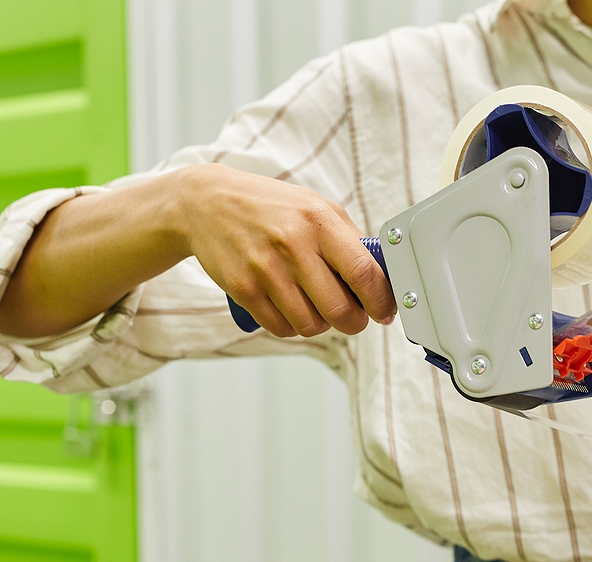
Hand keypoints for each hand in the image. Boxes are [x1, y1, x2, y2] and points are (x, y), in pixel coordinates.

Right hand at [176, 164, 395, 337]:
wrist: (206, 203)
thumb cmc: (269, 206)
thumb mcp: (314, 206)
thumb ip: (349, 238)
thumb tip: (382, 277)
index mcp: (319, 221)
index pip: (364, 273)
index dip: (381, 301)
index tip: (386, 312)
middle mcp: (293, 245)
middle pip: (340, 311)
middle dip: (354, 322)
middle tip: (353, 316)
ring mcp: (266, 269)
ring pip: (311, 326)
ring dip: (320, 324)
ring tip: (315, 306)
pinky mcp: (243, 289)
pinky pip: (281, 328)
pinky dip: (291, 326)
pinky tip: (290, 308)